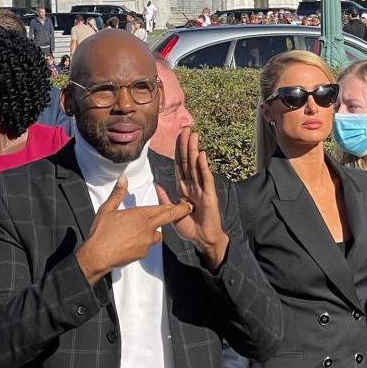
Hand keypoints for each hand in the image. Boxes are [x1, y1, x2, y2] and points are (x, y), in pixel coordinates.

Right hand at [76, 176, 192, 285]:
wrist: (98, 255)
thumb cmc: (102, 233)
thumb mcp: (107, 209)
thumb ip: (118, 194)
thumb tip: (123, 179)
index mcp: (141, 215)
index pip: (162, 208)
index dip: (173, 205)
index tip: (183, 204)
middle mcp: (148, 228)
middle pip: (168, 218)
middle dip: (179, 212)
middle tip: (187, 209)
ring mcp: (147, 242)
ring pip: (158, 235)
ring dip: (154, 231)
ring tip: (143, 230)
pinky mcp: (143, 253)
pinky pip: (148, 246)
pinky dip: (143, 244)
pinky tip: (132, 242)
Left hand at [155, 128, 228, 270]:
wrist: (203, 239)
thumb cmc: (190, 228)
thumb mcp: (173, 212)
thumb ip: (165, 198)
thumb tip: (156, 183)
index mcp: (184, 187)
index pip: (180, 165)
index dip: (178, 150)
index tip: (178, 135)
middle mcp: (193, 185)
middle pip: (188, 161)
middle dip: (186, 145)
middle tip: (186, 128)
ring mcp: (202, 189)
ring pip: (196, 166)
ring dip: (194, 150)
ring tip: (194, 136)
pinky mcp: (209, 195)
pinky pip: (206, 179)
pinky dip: (203, 167)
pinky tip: (201, 155)